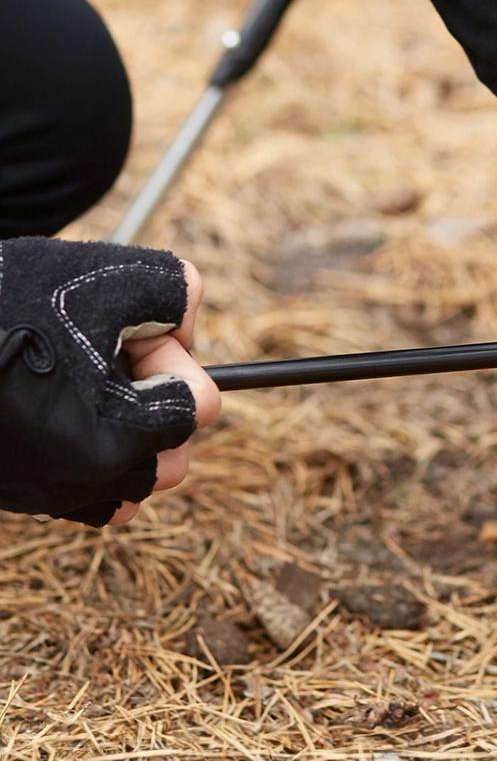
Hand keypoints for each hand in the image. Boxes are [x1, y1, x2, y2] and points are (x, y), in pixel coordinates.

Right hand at [0, 239, 220, 525]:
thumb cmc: (2, 307)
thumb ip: (175, 293)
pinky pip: (89, 492)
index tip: (126, 335)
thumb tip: (185, 326)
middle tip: (100, 357)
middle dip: (153, 398)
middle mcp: (86, 482)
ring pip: (134, 475)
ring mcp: (51, 495)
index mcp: (117, 437)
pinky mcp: (22, 496)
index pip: (198, 405)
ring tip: (76, 381)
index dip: (168, 356)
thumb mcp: (105, 278)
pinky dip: (92, 453)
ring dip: (126, 429)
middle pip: (174, 449)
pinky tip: (61, 409)